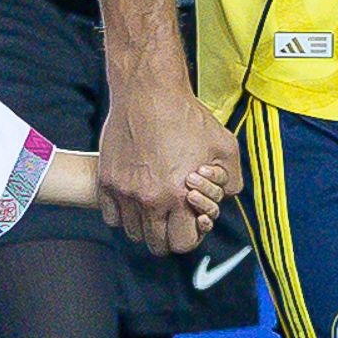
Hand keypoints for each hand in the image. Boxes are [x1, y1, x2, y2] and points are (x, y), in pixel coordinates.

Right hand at [93, 75, 237, 260]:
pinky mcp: (106, 181)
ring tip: (154, 206)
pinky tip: (135, 197)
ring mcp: (124, 192)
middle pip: (156, 244)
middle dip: (168, 236)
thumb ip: (231, 180)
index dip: (190, 236)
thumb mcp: (225, 146)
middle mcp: (149, 199)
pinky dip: (123, 213)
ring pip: (132, 232)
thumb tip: (225, 199)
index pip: (182, 243)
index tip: (190, 223)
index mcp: (179, 196)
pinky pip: (111, 217)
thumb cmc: (188, 117)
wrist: (149, 92)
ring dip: (145, 225)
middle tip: (172, 218)